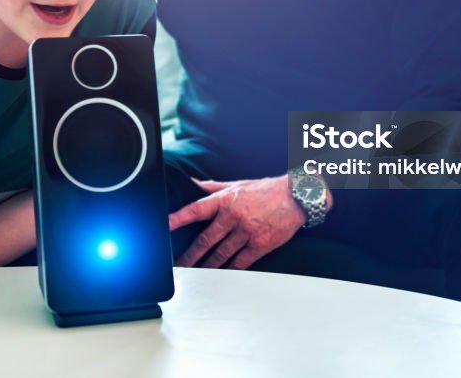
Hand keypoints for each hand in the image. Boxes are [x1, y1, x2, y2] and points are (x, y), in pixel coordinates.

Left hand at [169, 175, 304, 270]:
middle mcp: (233, 216)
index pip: (196, 210)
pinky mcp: (260, 244)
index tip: (164, 227)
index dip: (178, 218)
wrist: (296, 196)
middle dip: (189, 255)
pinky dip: (230, 270)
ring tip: (195, 275)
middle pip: (206, 239)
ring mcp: (247, 232)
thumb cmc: (265, 190)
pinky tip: (221, 276)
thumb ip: (211, 187)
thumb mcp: (236, 184)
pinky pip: (241, 262)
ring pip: (221, 254)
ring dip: (206, 266)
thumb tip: (191, 184)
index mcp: (225, 200)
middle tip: (178, 266)